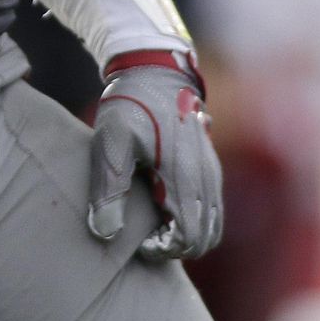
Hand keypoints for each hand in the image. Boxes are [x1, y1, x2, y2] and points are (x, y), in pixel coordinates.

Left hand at [87, 49, 222, 260]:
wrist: (156, 71)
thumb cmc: (130, 104)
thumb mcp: (110, 141)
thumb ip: (107, 188)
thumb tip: (106, 233)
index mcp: (185, 177)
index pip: (189, 238)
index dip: (164, 250)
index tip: (139, 239)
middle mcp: (206, 179)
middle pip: (206, 239)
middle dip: (176, 247)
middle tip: (144, 234)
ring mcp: (212, 173)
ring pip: (213, 226)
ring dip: (187, 234)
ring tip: (153, 222)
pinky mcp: (210, 167)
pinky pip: (213, 210)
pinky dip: (194, 220)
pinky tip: (163, 205)